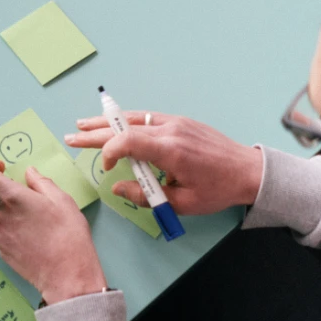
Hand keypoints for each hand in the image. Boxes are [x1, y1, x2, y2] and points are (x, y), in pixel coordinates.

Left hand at [0, 161, 105, 303]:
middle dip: (7, 192)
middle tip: (31, 199)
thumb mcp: (62, 201)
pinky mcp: (1, 251)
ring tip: (35, 221)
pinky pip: (1, 232)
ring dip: (10, 211)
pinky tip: (32, 236)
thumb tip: (29, 172)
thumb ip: (41, 182)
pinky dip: (12, 228)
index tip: (1, 167)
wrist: (67, 276)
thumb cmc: (68, 235)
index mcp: (11, 197)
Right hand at [65, 112, 262, 214]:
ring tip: (83, 125)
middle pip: (123, 126)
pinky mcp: (180, 122)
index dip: (108, 152)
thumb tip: (118, 187)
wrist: (248, 171)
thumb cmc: (218, 190)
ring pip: (133, 118)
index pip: (127, 141)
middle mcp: (170, 130)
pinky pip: (147, 118)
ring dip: (106, 122)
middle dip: (94, 132)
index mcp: (170, 150)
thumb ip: (145, 196)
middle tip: (71, 136)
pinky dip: (126, 121)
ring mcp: (175, 122)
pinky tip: (114, 124)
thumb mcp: (182, 203)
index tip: (105, 169)